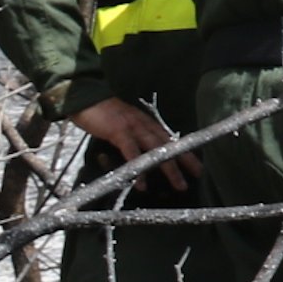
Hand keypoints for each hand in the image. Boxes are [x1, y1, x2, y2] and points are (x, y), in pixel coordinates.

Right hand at [68, 93, 194, 192]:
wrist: (84, 96)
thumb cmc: (102, 115)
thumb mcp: (123, 126)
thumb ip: (132, 141)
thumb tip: (136, 160)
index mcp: (146, 123)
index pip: (170, 139)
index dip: (185, 152)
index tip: (198, 166)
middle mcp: (145, 125)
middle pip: (169, 144)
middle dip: (185, 160)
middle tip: (198, 175)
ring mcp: (133, 127)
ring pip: (157, 149)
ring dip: (169, 168)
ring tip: (179, 185)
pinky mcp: (119, 131)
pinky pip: (132, 152)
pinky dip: (138, 167)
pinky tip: (142, 183)